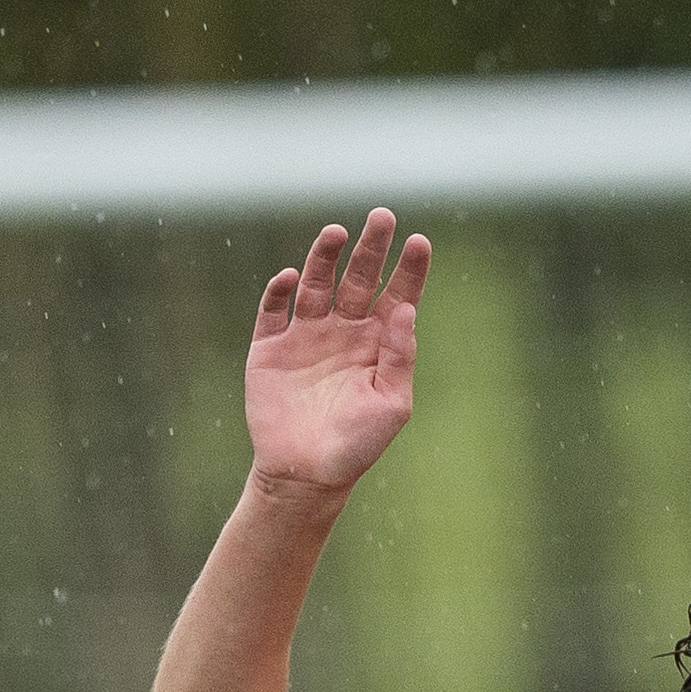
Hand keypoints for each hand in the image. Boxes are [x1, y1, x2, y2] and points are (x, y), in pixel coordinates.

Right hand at [244, 209, 431, 498]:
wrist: (306, 475)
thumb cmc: (357, 446)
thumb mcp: (391, 405)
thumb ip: (400, 357)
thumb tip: (406, 309)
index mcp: (378, 344)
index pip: (398, 296)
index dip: (409, 269)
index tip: (420, 242)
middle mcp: (344, 331)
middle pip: (359, 278)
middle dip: (371, 247)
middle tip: (382, 216)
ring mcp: (306, 336)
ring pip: (316, 283)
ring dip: (324, 257)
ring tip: (337, 233)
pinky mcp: (270, 347)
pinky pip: (273, 310)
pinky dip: (279, 291)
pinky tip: (290, 277)